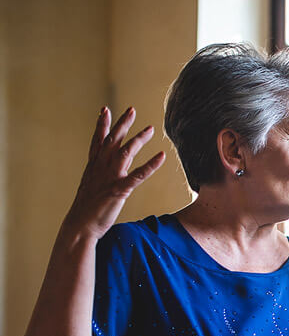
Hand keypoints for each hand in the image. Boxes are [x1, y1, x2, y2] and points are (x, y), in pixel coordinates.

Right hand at [64, 106, 165, 239]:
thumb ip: (99, 177)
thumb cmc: (87, 210)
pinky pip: (137, 175)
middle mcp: (100, 169)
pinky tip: (161, 156)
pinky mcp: (118, 190)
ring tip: (151, 129)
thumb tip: (104, 173)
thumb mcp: (92, 188)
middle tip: (132, 110)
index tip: (105, 109)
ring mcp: (109, 178)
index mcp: (93, 168)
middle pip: (112, 141)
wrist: (80, 226)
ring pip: (124, 152)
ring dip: (138, 139)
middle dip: (122, 124)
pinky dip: (150, 165)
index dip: (102, 125)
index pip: (97, 141)